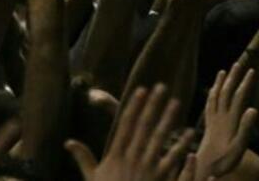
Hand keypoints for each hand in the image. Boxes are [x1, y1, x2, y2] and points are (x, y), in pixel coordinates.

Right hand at [66, 84, 195, 180]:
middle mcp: (131, 158)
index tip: (141, 90)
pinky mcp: (158, 178)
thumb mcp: (91, 178)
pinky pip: (172, 159)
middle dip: (152, 105)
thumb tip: (68, 142)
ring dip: (168, 119)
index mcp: (115, 155)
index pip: (125, 125)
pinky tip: (189, 132)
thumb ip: (83, 158)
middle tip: (162, 86)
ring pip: (159, 138)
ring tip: (176, 102)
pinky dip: (181, 145)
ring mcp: (146, 168)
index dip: (134, 106)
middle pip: (144, 126)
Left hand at [195, 60, 258, 177]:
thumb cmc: (223, 161)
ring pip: (216, 96)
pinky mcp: (208, 126)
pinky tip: (212, 90)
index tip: (252, 70)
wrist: (203, 169)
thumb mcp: (238, 148)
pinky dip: (211, 95)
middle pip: (226, 92)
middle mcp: (220, 117)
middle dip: (233, 77)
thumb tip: (253, 108)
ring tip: (223, 71)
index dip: (246, 83)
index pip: (239, 96)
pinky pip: (209, 105)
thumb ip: (245, 129)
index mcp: (229, 121)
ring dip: (220, 83)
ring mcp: (213, 121)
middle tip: (239, 63)